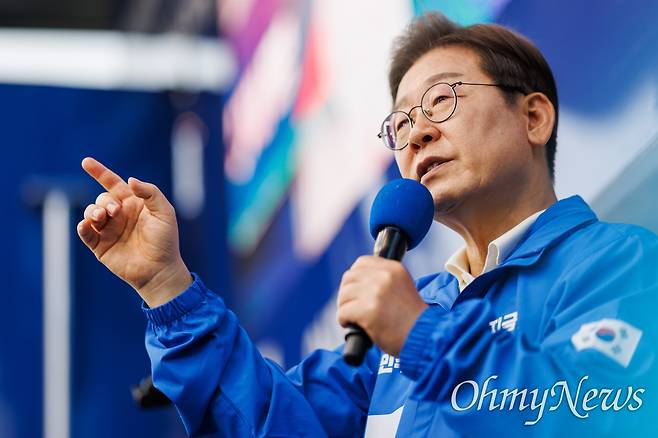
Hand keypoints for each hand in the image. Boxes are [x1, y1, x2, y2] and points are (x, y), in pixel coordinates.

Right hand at [77, 157, 191, 306]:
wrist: (160, 270)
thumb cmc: (165, 240)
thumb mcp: (165, 212)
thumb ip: (151, 193)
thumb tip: (130, 180)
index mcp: (133, 204)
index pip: (114, 184)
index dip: (100, 172)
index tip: (86, 162)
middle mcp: (119, 215)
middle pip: (102, 199)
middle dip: (104, 201)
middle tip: (114, 211)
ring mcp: (108, 230)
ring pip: (91, 213)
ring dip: (92, 212)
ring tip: (102, 217)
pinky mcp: (100, 246)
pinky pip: (85, 233)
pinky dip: (83, 227)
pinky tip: (87, 225)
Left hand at [336, 256, 427, 356]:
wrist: (425, 339)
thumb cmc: (411, 320)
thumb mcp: (402, 289)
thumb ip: (382, 281)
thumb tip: (354, 283)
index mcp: (394, 268)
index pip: (361, 263)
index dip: (355, 278)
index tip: (358, 292)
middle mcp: (384, 276)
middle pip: (349, 278)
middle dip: (347, 294)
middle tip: (353, 308)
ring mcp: (375, 292)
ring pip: (343, 295)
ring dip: (345, 308)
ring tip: (355, 319)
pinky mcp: (368, 310)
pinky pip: (343, 312)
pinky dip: (344, 321)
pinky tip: (354, 326)